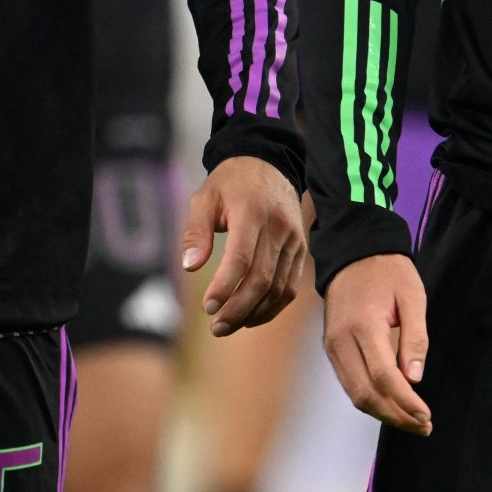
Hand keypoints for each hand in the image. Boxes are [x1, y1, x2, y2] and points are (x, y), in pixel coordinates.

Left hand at [180, 155, 306, 335]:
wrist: (269, 165)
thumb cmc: (230, 184)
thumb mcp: (204, 197)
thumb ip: (195, 231)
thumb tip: (190, 267)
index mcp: (252, 213)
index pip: (241, 258)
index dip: (225, 286)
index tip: (208, 306)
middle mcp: (279, 229)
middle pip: (262, 279)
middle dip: (238, 309)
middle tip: (216, 327)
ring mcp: (294, 241)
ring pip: (278, 288)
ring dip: (254, 313)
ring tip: (227, 326)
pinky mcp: (301, 250)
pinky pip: (290, 287)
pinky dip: (272, 307)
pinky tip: (251, 317)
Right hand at [323, 254, 432, 434]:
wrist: (353, 254)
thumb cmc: (388, 272)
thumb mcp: (412, 297)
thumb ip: (415, 338)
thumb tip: (415, 379)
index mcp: (363, 325)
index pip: (383, 377)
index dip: (405, 402)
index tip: (426, 415)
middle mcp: (341, 340)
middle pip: (364, 393)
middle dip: (395, 416)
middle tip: (423, 425)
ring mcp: (332, 345)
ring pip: (353, 393)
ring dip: (383, 412)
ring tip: (412, 420)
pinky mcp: (331, 347)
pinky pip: (348, 382)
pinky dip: (370, 399)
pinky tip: (392, 402)